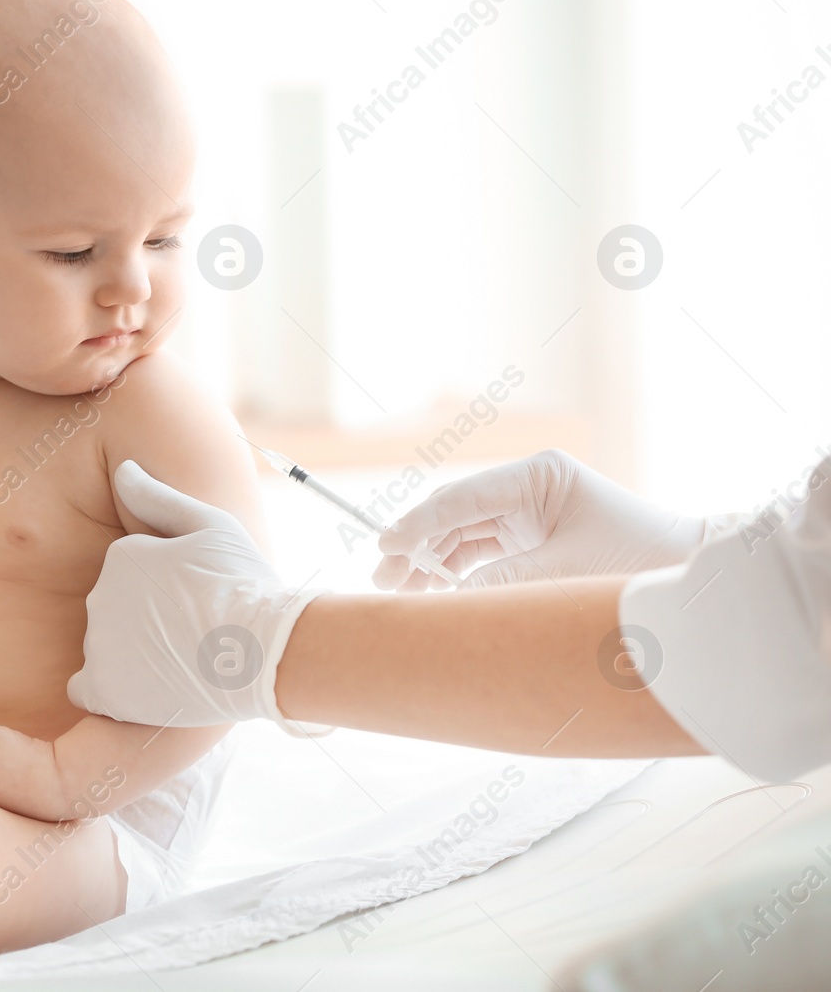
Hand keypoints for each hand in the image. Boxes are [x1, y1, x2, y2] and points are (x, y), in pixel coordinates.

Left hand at [65, 459, 322, 729]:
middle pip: (116, 610)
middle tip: (192, 629)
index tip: (196, 597)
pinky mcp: (105, 688)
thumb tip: (123, 469)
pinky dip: (108, 689)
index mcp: (121, 556)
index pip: (129, 574)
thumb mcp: (211, 524)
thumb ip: (158, 498)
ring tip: (182, 658)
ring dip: (132, 652)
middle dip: (145, 617)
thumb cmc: (244, 584)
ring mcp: (100, 644)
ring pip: (106, 647)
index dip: (164, 587)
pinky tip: (146, 686)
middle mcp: (101, 597)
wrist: (261, 650)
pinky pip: (86, 689)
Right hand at [373, 449, 706, 591]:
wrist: (687, 572)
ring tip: (397, 590)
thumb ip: (508, 581)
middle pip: (453, 514)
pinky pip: (476, 555)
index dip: (421, 523)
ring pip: (459, 536)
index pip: (464, 497)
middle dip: (416, 545)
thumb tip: (450, 598)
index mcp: (538, 474)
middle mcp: (525, 489)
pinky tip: (430, 592)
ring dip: (429, 562)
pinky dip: (452, 574)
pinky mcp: (527, 542)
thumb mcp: (571, 570)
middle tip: (383, 577)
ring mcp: (524, 515)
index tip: (388, 547)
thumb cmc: (640, 558)